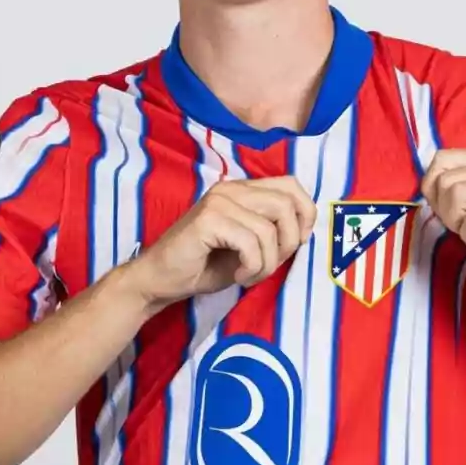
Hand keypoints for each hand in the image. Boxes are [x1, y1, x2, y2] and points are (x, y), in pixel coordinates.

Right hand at [124, 176, 316, 310]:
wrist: (160, 280)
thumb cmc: (204, 265)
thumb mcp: (249, 246)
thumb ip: (273, 232)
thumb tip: (304, 232)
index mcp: (243, 190)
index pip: (291, 185)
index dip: (305, 213)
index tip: (296, 243)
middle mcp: (232, 188)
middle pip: (286, 205)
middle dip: (287, 243)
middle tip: (268, 265)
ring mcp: (219, 201)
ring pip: (269, 228)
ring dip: (267, 262)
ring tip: (249, 274)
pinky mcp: (208, 219)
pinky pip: (251, 242)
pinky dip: (252, 266)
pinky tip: (238, 274)